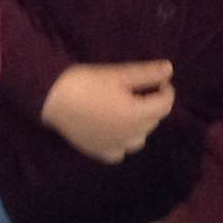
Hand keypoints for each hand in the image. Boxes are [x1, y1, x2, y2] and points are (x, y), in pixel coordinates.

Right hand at [42, 61, 174, 163]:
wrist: (52, 98)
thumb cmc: (86, 82)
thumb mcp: (119, 74)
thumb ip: (147, 73)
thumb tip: (169, 70)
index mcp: (137, 116)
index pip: (165, 104)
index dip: (166, 90)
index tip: (159, 79)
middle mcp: (129, 136)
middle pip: (154, 121)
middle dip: (153, 104)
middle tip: (141, 89)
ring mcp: (114, 146)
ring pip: (140, 139)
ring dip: (141, 124)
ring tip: (129, 109)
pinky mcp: (98, 152)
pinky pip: (119, 152)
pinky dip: (123, 142)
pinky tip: (115, 130)